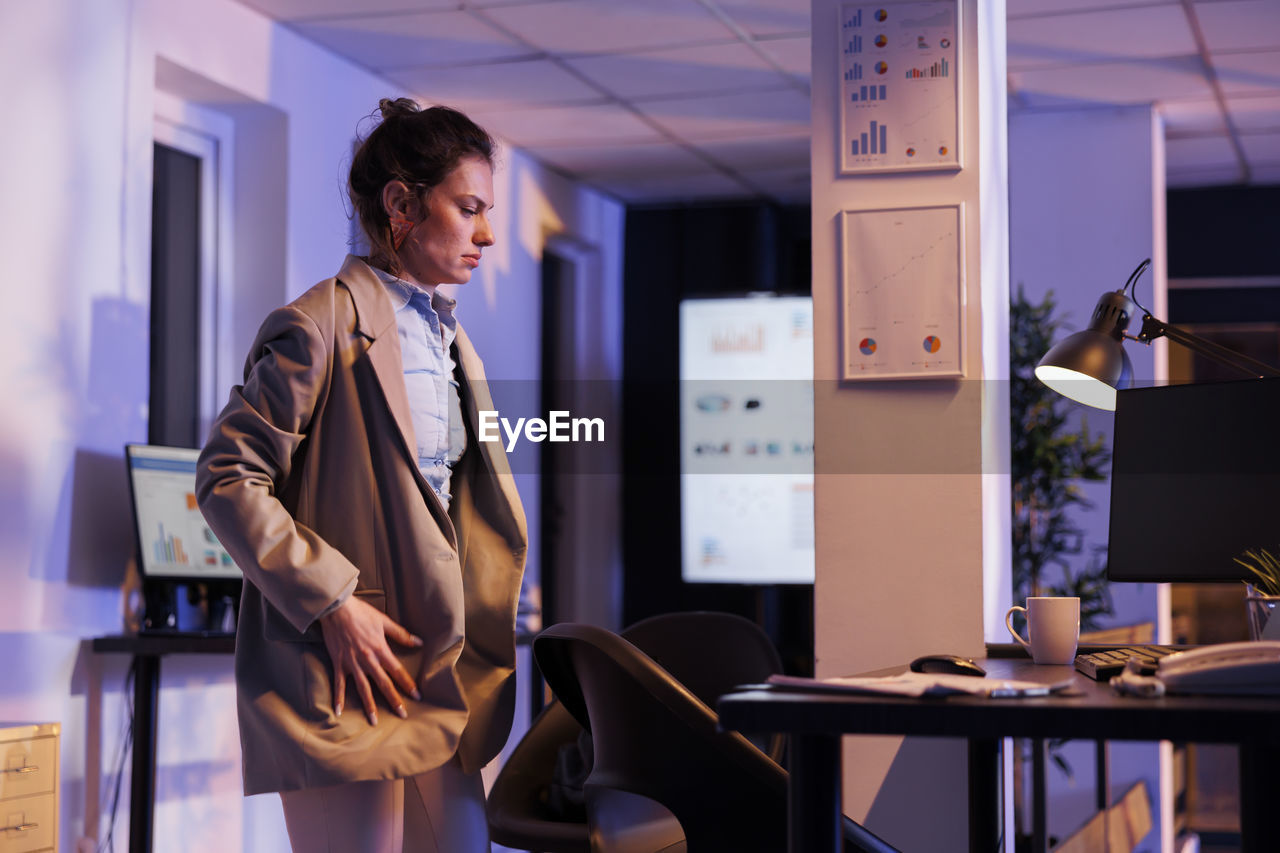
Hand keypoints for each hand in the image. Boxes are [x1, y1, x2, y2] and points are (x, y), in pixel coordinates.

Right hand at [319, 596, 422, 725]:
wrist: (337, 609)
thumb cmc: (361, 613)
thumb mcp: (384, 621)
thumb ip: (401, 634)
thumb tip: (419, 642)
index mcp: (380, 650)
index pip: (397, 671)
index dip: (408, 684)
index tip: (417, 696)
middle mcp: (368, 660)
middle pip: (383, 684)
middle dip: (394, 700)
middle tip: (402, 715)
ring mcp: (352, 663)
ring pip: (363, 688)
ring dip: (369, 705)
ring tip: (374, 721)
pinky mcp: (339, 663)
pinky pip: (339, 684)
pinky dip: (338, 698)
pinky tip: (339, 712)